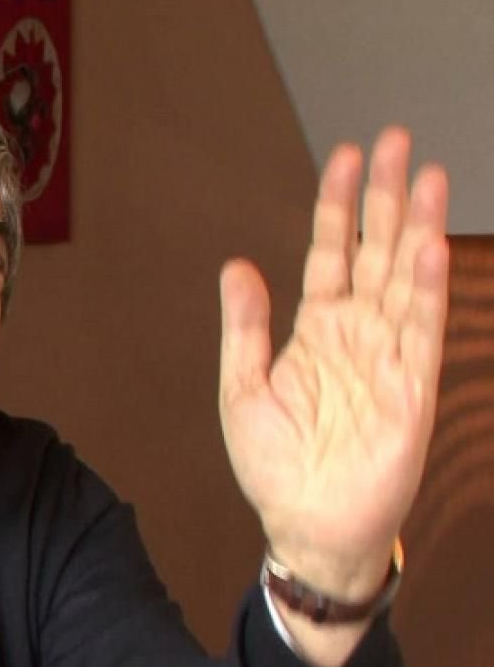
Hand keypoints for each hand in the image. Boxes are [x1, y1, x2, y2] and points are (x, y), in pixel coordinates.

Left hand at [218, 126, 449, 605]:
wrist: (304, 526)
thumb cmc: (276, 465)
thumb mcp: (243, 387)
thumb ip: (245, 326)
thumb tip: (238, 264)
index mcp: (317, 331)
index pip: (331, 253)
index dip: (337, 205)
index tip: (344, 154)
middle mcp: (357, 336)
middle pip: (375, 252)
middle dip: (384, 197)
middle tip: (394, 140)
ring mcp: (388, 360)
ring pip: (406, 280)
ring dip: (415, 229)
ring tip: (424, 174)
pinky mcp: (410, 393)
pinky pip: (419, 334)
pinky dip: (426, 291)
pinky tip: (429, 248)